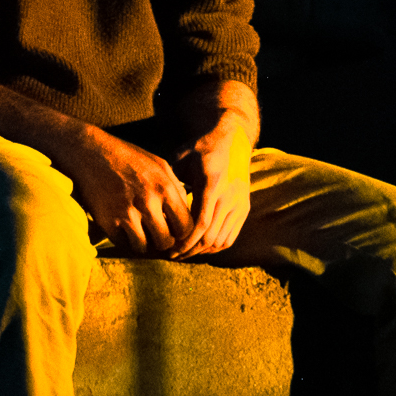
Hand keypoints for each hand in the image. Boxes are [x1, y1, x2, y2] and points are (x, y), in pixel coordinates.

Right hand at [58, 128, 196, 255]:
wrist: (92, 153)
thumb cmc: (129, 158)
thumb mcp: (160, 166)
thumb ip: (175, 189)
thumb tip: (186, 214)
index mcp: (165, 188)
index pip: (186, 227)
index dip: (182, 233)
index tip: (175, 231)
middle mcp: (148, 202)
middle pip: (166, 242)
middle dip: (163, 241)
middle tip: (157, 235)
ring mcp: (127, 213)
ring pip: (144, 247)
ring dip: (144, 243)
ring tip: (141, 231)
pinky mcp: (108, 222)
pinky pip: (124, 244)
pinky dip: (126, 240)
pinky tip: (125, 227)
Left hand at [168, 113, 253, 258]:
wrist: (233, 139)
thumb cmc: (202, 148)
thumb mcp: (181, 158)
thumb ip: (169, 180)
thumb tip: (151, 202)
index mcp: (212, 184)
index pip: (200, 224)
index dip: (184, 242)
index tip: (169, 249)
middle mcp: (229, 196)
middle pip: (209, 237)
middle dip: (190, 251)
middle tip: (173, 255)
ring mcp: (239, 203)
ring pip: (220, 241)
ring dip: (202, 251)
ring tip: (184, 253)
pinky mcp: (244, 208)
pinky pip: (230, 238)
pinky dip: (215, 247)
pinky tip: (200, 246)